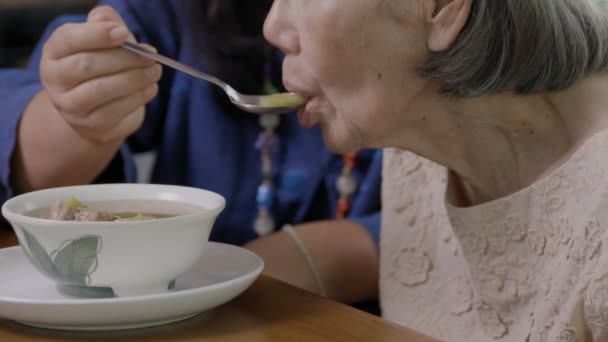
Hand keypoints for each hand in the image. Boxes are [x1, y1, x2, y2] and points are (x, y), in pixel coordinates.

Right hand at [40, 5, 161, 143]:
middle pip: (87, 65)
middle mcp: (55, 79)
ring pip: (100, 90)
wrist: (98, 108)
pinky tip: (150, 88)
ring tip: (155, 71)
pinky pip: (114, 111)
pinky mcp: (90, 125)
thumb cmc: (103, 66)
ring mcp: (69, 106)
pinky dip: (137, 98)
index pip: (69, 39)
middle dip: (124, 59)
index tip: (123, 33)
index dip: (97, 35)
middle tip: (150, 55)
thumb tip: (107, 18)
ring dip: (134, 79)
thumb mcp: (103, 42)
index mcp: (55, 52)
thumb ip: (105, 25)